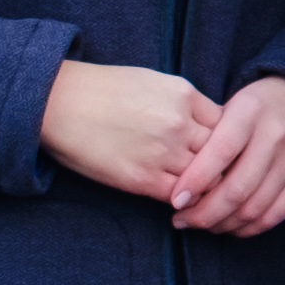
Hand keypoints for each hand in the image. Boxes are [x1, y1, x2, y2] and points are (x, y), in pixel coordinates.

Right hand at [39, 58, 219, 202]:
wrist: (56, 103)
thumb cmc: (102, 91)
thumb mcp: (152, 82)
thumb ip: (185, 103)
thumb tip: (211, 126)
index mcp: (184, 94)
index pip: (228, 125)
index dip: (227, 141)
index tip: (221, 152)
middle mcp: (179, 122)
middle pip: (223, 154)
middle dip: (223, 167)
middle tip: (220, 179)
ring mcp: (163, 151)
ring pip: (207, 179)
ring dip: (206, 188)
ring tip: (204, 195)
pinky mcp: (142, 178)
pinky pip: (181, 196)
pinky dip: (186, 202)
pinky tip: (183, 202)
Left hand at [163, 75, 284, 239]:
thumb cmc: (262, 104)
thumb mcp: (235, 104)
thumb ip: (210, 133)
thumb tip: (176, 173)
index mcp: (250, 112)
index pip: (219, 153)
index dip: (195, 181)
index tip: (174, 201)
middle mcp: (275, 137)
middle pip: (236, 189)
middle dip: (204, 213)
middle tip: (181, 220)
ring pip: (254, 208)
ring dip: (223, 224)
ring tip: (201, 224)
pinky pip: (274, 215)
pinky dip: (249, 228)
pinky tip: (230, 226)